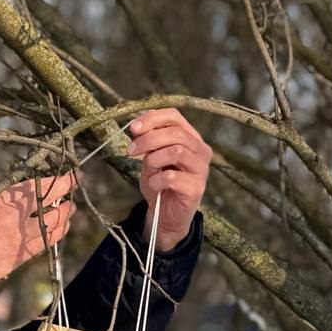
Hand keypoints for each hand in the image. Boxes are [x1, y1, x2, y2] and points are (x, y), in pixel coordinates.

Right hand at [0, 175, 76, 292]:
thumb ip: (8, 200)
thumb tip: (31, 192)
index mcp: (4, 199)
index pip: (39, 184)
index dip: (61, 180)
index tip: (73, 175)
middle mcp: (15, 214)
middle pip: (52, 201)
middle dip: (68, 194)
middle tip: (73, 191)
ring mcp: (22, 234)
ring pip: (56, 221)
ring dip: (66, 214)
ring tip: (69, 209)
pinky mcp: (25, 252)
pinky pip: (50, 239)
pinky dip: (59, 231)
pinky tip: (62, 227)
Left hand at [127, 109, 209, 251]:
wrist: (164, 214)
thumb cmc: (159, 182)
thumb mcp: (150, 157)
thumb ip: (148, 141)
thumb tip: (138, 126)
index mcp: (190, 138)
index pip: (174, 116)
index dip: (152, 118)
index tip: (133, 128)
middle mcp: (200, 150)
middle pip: (176, 133)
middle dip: (148, 140)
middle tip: (131, 150)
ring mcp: (201, 169)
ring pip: (177, 151)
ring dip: (154, 159)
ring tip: (148, 170)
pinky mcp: (196, 188)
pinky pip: (173, 177)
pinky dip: (156, 180)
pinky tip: (154, 185)